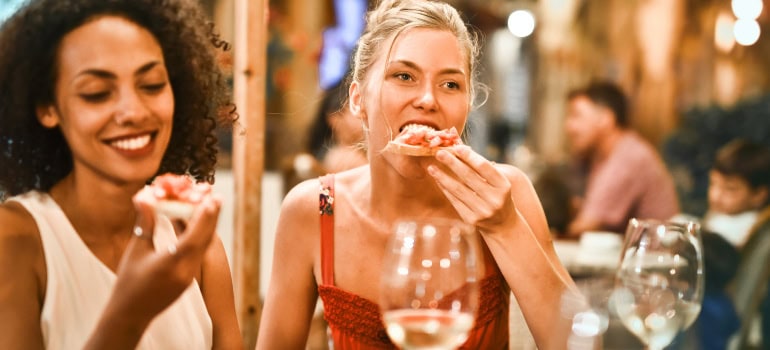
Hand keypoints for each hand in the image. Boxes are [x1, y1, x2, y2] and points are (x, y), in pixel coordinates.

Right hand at [110, 191, 220, 327]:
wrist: (130, 315)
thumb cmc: (128, 282)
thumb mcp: (136, 250)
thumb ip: (144, 223)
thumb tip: (145, 195)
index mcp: (170, 265)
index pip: (193, 238)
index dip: (203, 218)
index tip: (211, 199)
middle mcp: (185, 272)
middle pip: (204, 240)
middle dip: (211, 217)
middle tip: (216, 196)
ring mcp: (189, 277)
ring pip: (203, 246)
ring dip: (207, 225)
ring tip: (211, 205)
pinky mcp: (189, 279)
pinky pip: (198, 253)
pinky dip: (199, 237)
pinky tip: (198, 224)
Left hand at [427, 145, 515, 233]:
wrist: (503, 225)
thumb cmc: (498, 196)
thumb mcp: (497, 181)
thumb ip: (480, 166)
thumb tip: (459, 147)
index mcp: (503, 186)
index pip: (484, 167)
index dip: (469, 156)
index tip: (456, 147)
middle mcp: (494, 199)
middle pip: (469, 177)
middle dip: (452, 163)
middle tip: (439, 153)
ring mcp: (482, 211)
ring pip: (458, 190)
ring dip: (443, 177)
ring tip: (432, 167)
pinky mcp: (471, 220)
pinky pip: (454, 201)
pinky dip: (445, 189)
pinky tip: (438, 180)